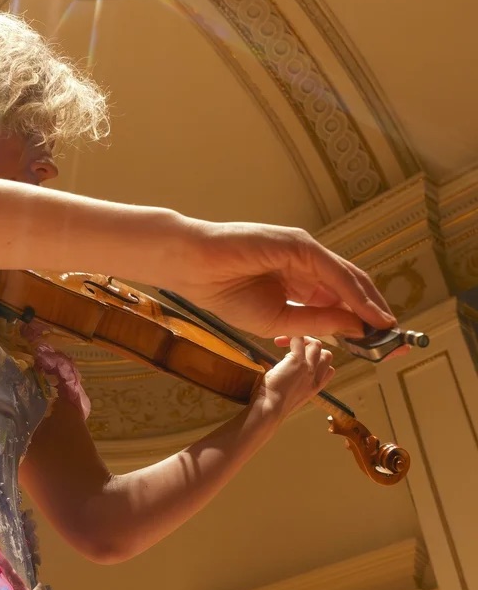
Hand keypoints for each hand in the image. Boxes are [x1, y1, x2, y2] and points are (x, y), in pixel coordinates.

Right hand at [167, 218, 394, 339]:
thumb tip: (357, 327)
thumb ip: (317, 322)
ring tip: (388, 331)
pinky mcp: (298, 243)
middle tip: (396, 342)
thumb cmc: (226, 292)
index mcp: (299, 281)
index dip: (363, 322)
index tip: (382, 346)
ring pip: (348, 279)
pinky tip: (368, 313)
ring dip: (371, 305)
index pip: (340, 301)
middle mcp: (307, 263)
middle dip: (375, 314)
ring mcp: (304, 250)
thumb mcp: (278, 321)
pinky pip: (333, 271)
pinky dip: (354, 293)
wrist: (194, 268)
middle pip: (352, 288)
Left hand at [248, 337, 334, 423]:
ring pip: (316, 344)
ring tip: (286, 343)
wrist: (271, 409)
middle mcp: (315, 377)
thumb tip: (287, 375)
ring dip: (303, 340)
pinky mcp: (296, 360)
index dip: (318, 361)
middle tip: (294, 349)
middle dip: (313, 348)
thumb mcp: (292, 397)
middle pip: (326, 354)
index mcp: (316, 387)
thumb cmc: (274, 405)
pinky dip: (290, 337)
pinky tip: (279, 342)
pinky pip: (298, 340)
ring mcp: (308, 368)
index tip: (303, 361)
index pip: (329, 369)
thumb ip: (296, 385)